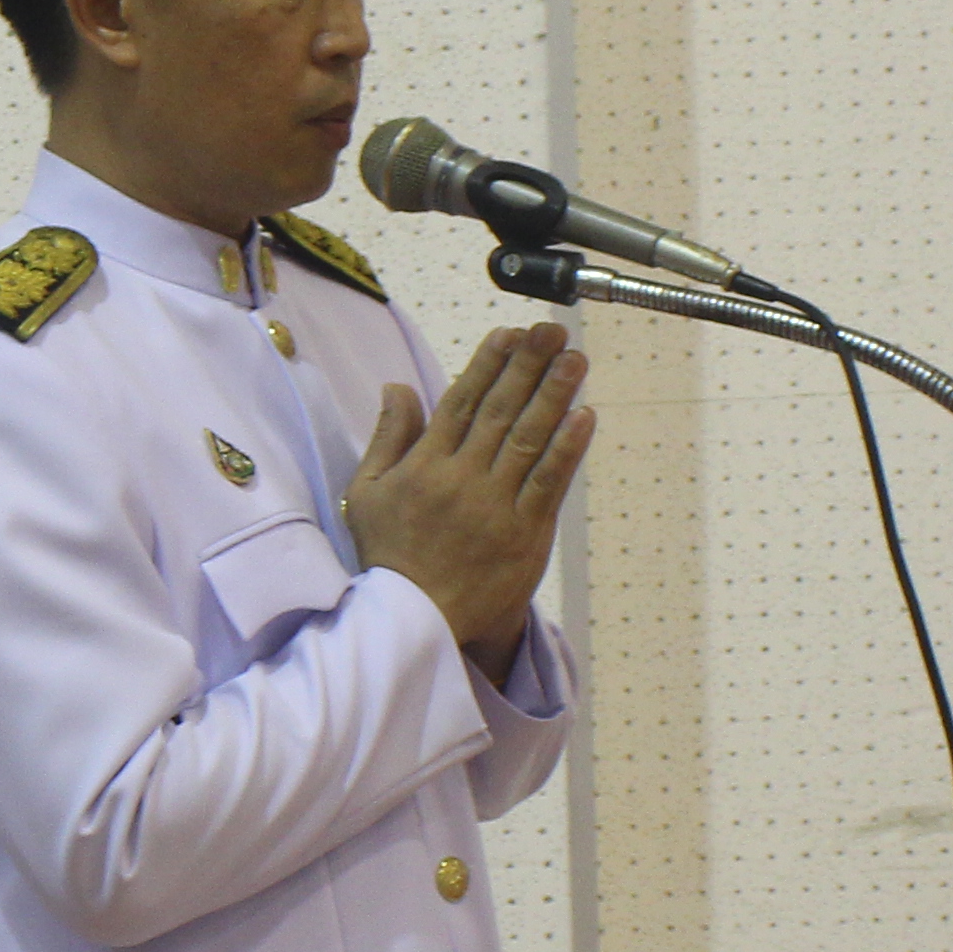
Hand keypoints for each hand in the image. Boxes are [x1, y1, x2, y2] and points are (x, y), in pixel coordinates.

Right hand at [341, 324, 591, 674]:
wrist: (416, 621)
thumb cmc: (389, 556)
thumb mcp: (368, 494)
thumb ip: (387, 438)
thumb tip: (398, 388)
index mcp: (424, 467)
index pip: (461, 402)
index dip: (489, 364)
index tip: (510, 333)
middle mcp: (461, 479)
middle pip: (500, 411)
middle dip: (528, 366)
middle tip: (551, 330)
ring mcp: (496, 506)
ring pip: (529, 440)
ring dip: (554, 395)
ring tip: (574, 359)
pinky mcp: (524, 533)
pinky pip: (549, 483)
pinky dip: (567, 449)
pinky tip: (584, 416)